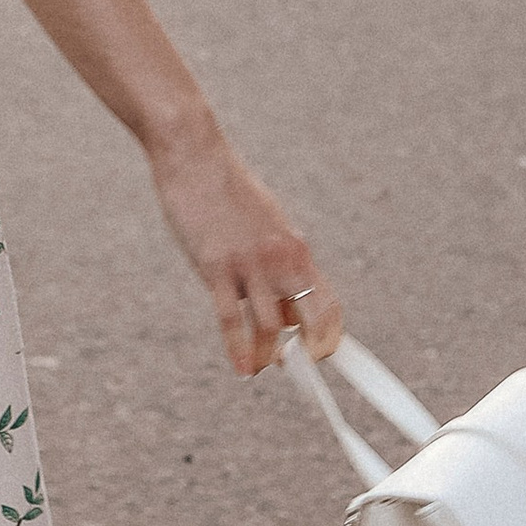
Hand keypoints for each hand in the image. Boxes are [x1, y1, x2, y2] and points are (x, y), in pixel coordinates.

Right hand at [149, 133, 340, 377]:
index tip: (325, 356)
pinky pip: (231, 320)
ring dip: (268, 354)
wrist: (194, 155)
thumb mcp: (264, 222)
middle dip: (308, 352)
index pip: (327, 302)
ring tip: (260, 367)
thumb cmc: (226, 190)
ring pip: (269, 326)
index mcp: (296, 247)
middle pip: (308, 319)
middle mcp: (280, 257)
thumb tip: (283, 301)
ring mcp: (249, 263)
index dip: (330, 335)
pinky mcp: (215, 265)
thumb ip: (277, 260)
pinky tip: (241, 368)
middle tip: (298, 370)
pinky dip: (238, 350)